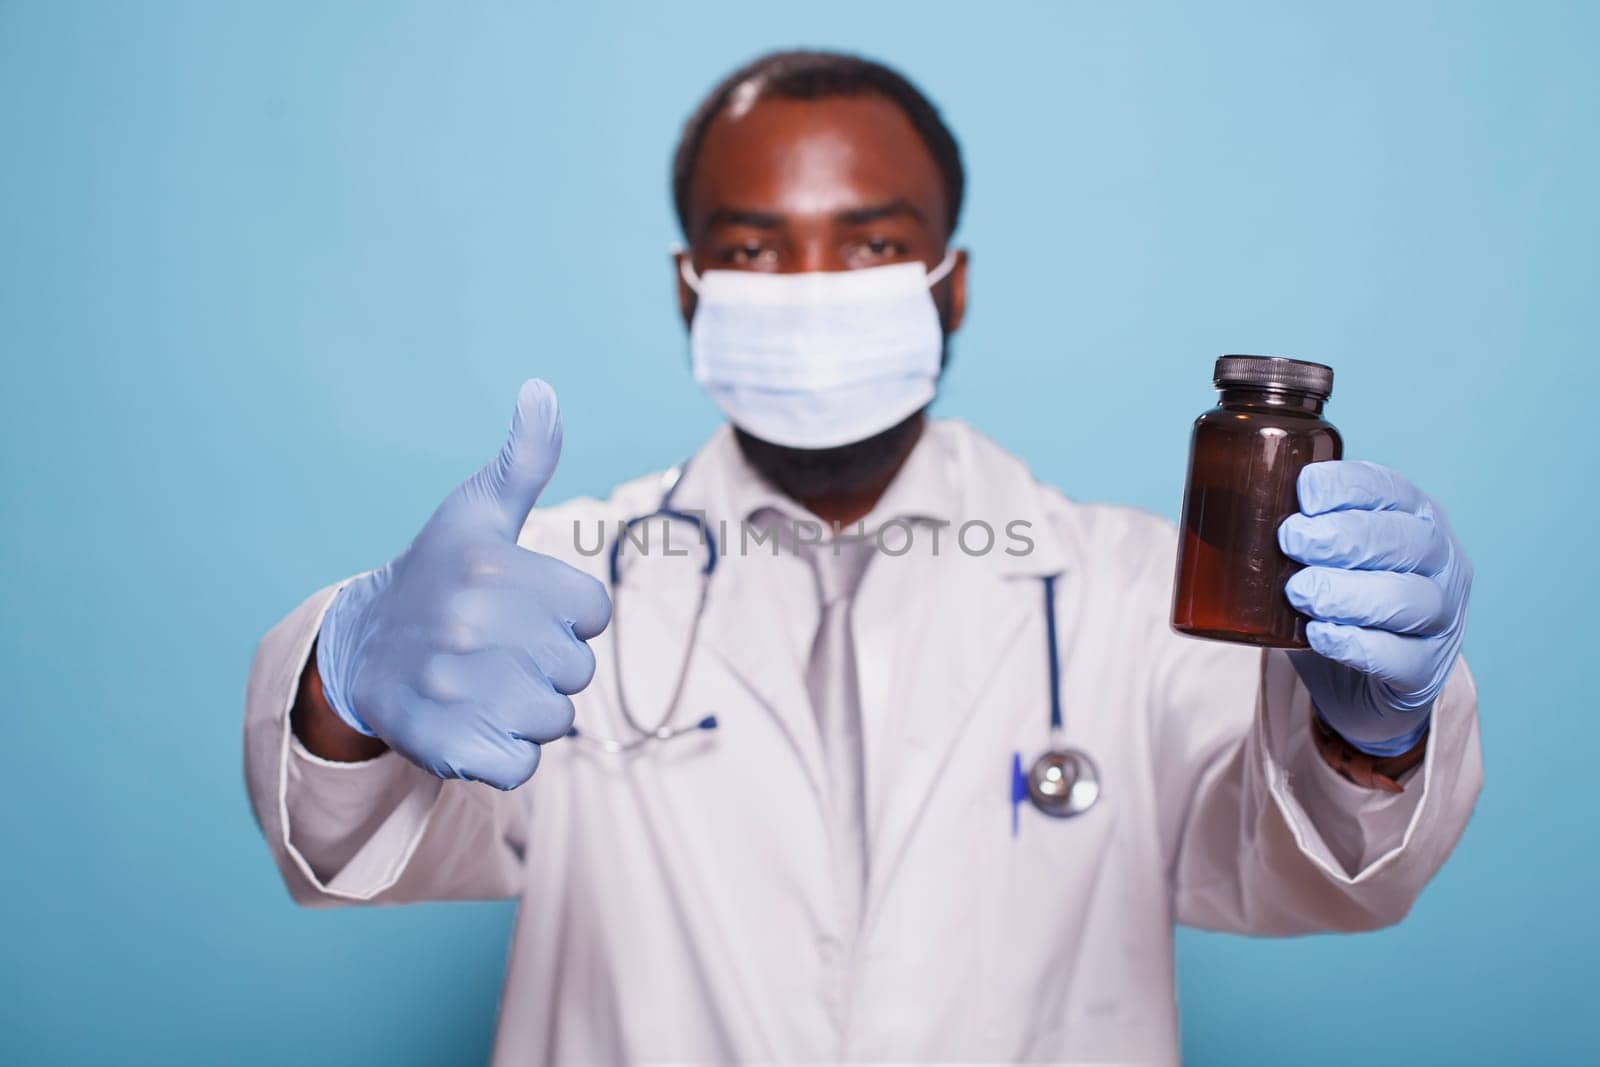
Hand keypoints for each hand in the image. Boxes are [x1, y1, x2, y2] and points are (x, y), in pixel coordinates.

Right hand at [314, 380, 612, 788]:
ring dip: (529, 709)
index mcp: (494, 570)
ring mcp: (459, 693)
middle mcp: (475, 629)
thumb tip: (542, 389)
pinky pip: (524, 765)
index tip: (518, 605)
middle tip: (496, 647)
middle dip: (546, 663)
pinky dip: (507, 753)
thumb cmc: (436, 576)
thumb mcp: (476, 513)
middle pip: (578, 669)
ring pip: (557, 719)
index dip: (564, 614)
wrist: (358, 652)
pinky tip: (473, 721)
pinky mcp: (449, 749)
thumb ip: (523, 458)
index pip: (592, 612)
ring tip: (483, 682)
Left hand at [1277, 461, 1471, 756]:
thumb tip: (1212, 506)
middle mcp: (1439, 560)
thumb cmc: (1336, 601)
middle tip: (1291, 541)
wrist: (1360, 683)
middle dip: (1344, 537)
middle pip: (1404, 540)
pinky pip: (1400, 656)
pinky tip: (1321, 635)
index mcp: (1412, 516)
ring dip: (1348, 591)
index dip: (1347, 488)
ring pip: (1408, 598)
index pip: (1387, 489)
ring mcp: (1441, 616)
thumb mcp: (1317, 557)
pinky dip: (1356, 644)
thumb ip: (1288, 531)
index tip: (1302, 494)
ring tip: (1300, 591)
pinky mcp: (1425, 670)